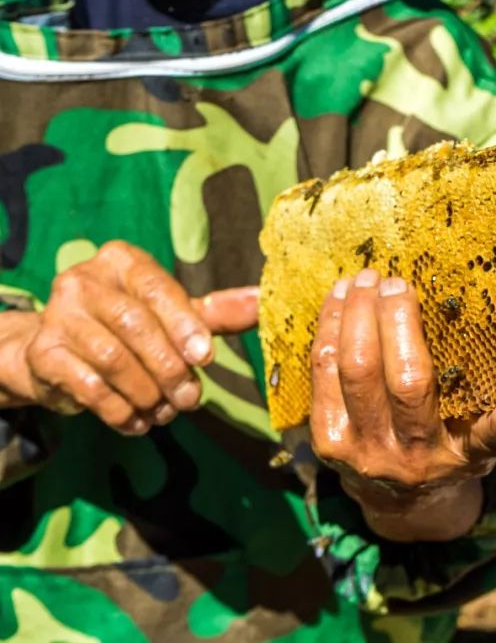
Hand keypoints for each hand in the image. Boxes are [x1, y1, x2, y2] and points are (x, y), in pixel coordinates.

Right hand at [1, 240, 257, 433]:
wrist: (60, 353)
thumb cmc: (130, 328)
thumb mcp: (173, 314)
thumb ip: (216, 311)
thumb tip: (264, 299)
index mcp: (121, 261)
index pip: (156, 289)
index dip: (183, 325)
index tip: (206, 357)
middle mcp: (83, 281)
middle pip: (134, 325)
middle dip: (169, 368)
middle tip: (191, 399)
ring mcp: (58, 316)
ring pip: (112, 359)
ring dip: (147, 392)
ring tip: (166, 411)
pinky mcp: (44, 354)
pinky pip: (86, 386)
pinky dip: (119, 409)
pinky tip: (138, 421)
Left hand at [308, 269, 495, 542]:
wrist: (400, 505)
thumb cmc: (449, 461)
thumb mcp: (479, 455)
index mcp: (429, 451)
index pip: (418, 391)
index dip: (411, 340)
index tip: (412, 291)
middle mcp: (384, 450)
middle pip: (369, 371)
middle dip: (377, 316)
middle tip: (389, 278)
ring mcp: (347, 445)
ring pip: (339, 368)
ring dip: (346, 316)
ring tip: (360, 279)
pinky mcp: (321, 436)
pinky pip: (319, 373)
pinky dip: (327, 331)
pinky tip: (338, 301)